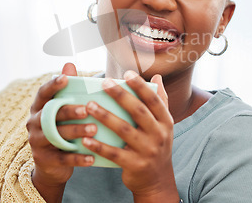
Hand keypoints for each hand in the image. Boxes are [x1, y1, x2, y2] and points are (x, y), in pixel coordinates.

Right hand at [26, 63, 95, 201]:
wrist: (52, 165)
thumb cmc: (62, 128)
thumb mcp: (62, 110)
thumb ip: (67, 89)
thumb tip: (69, 63)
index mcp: (39, 107)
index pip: (43, 93)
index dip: (52, 85)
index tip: (65, 79)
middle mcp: (34, 123)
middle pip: (51, 115)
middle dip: (69, 111)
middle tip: (87, 109)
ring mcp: (36, 141)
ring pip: (56, 135)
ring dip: (76, 132)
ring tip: (94, 130)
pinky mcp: (43, 160)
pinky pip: (62, 159)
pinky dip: (77, 158)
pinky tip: (92, 157)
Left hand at [82, 71, 178, 201]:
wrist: (157, 179)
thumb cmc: (156, 145)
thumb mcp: (163, 125)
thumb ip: (160, 101)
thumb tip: (156, 77)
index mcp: (165, 122)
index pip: (153, 100)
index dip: (140, 86)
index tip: (126, 73)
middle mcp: (159, 135)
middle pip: (138, 111)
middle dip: (120, 95)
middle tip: (104, 83)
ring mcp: (147, 151)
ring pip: (124, 130)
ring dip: (106, 116)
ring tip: (89, 105)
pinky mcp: (134, 165)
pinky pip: (114, 154)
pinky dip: (99, 146)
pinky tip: (86, 138)